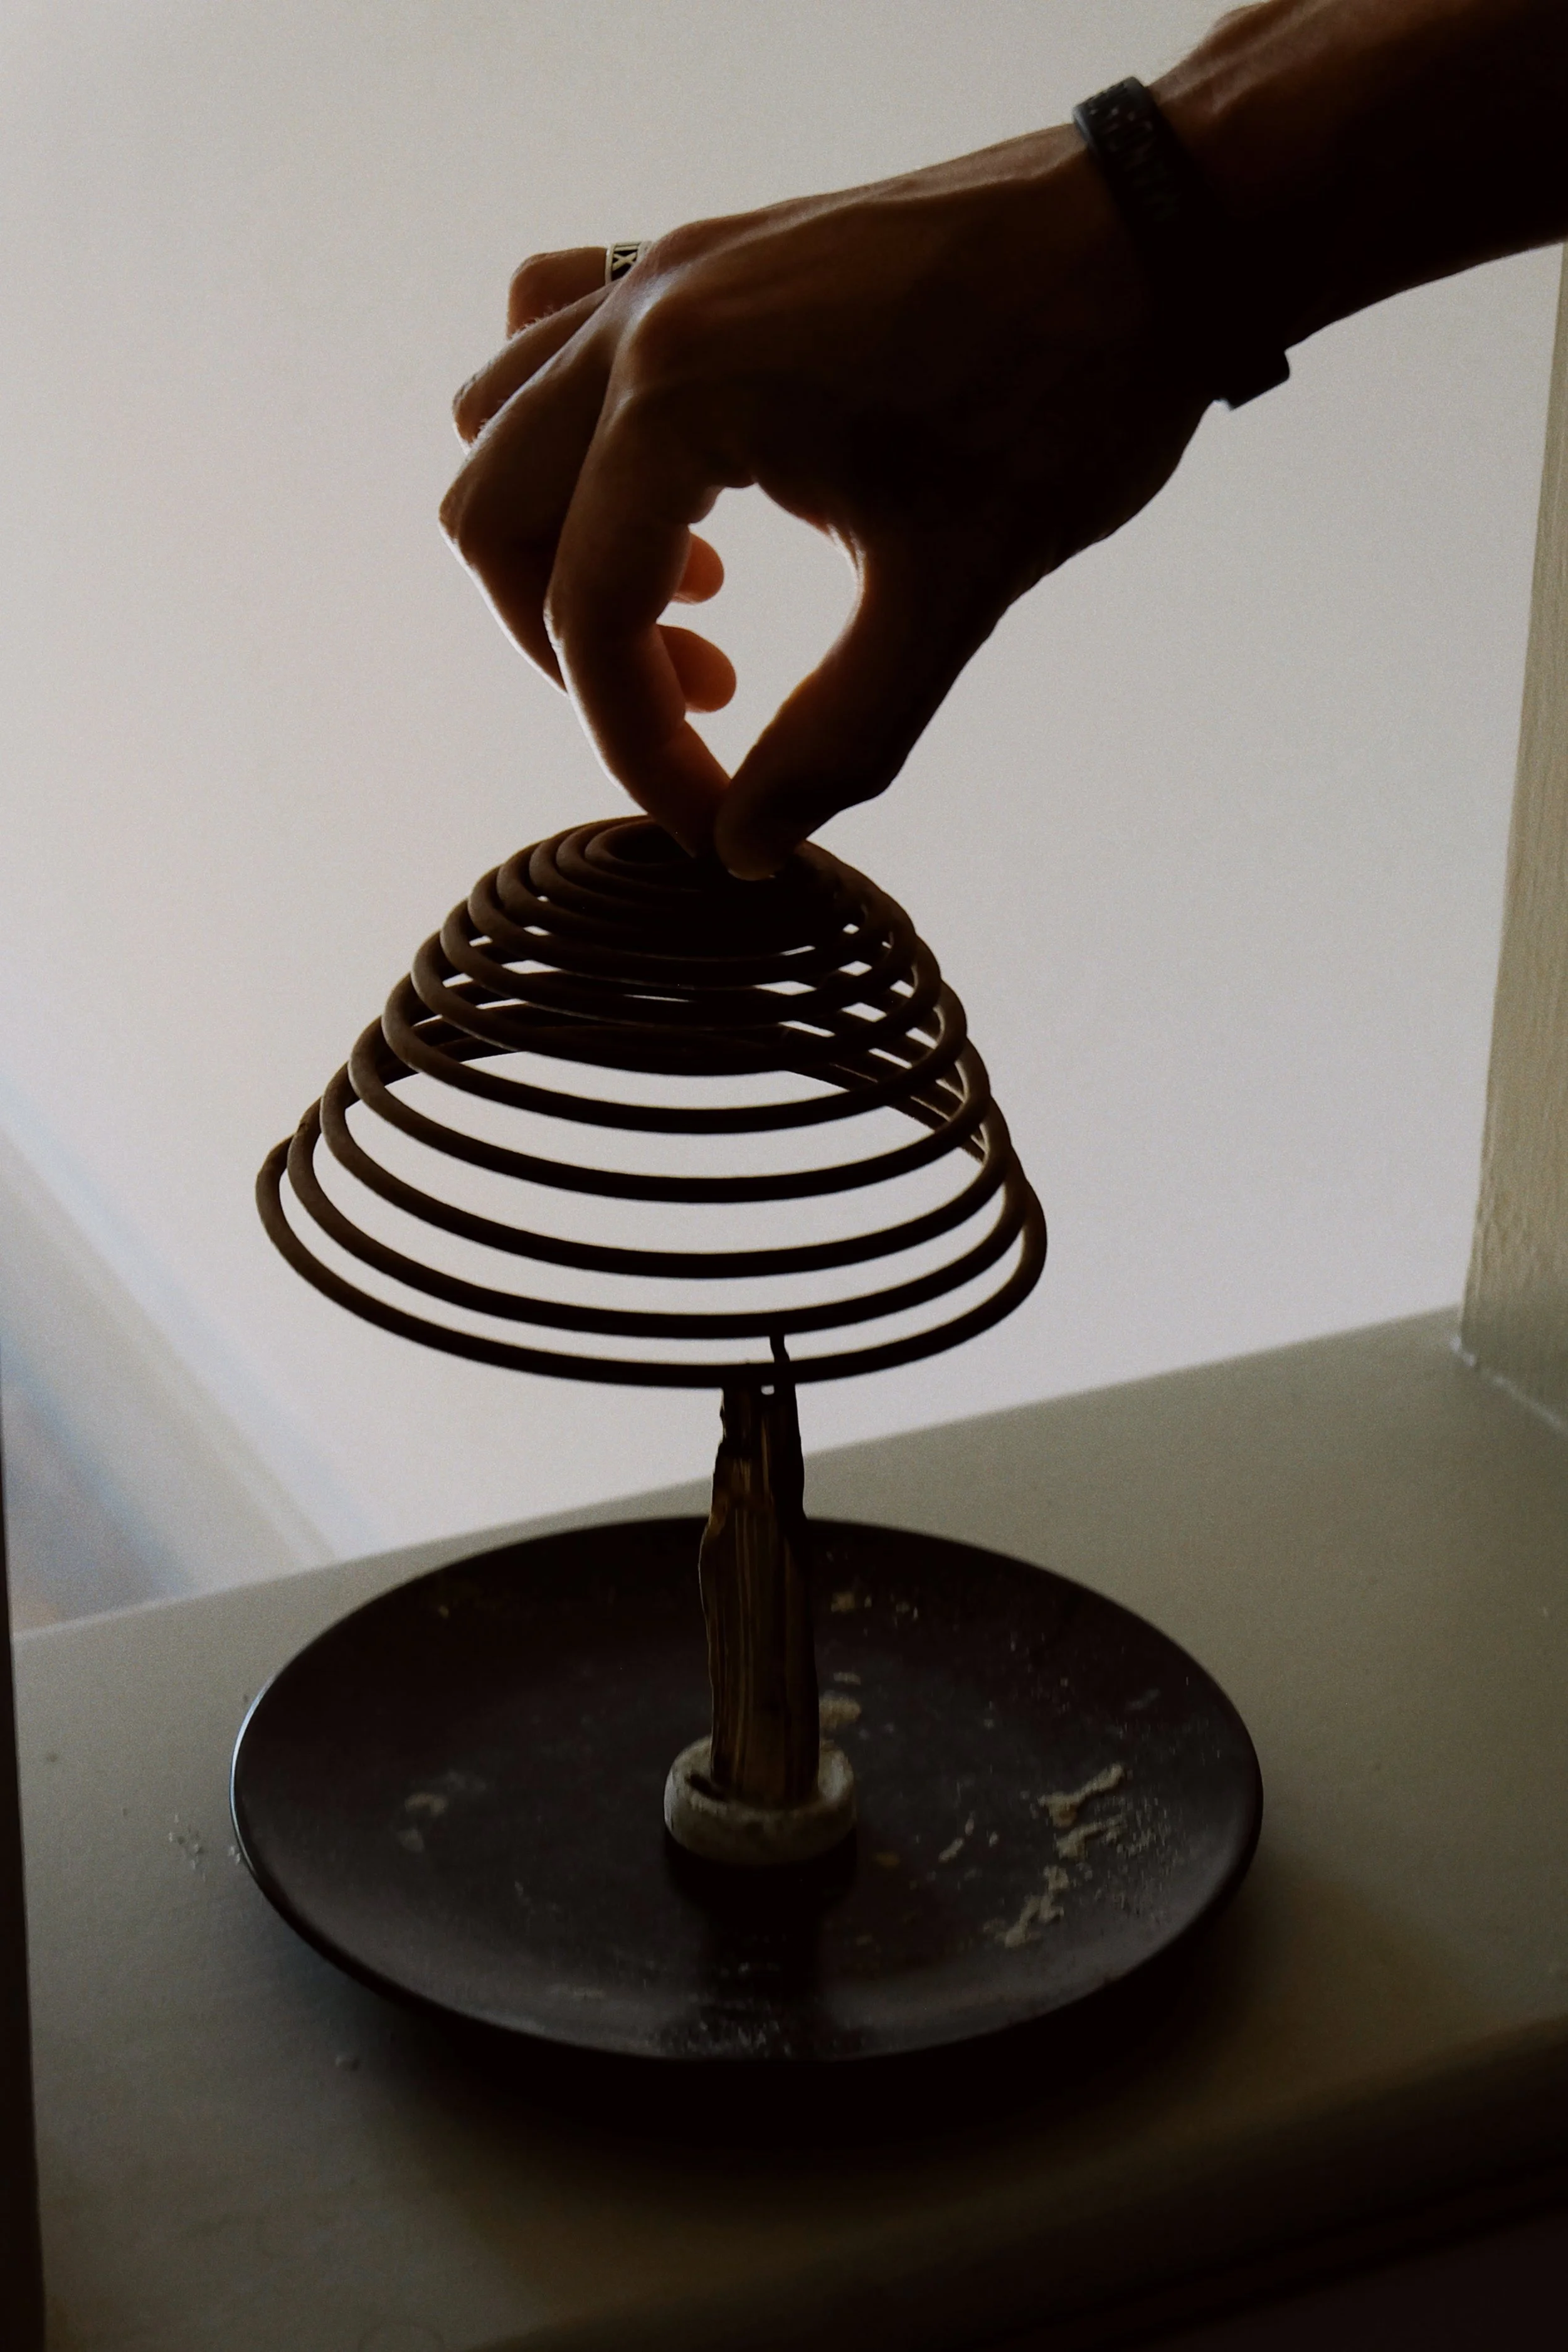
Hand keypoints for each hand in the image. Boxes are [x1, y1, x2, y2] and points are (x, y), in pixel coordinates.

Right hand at [440, 128, 1206, 873]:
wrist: (1156, 235)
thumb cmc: (1072, 393)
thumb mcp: (954, 591)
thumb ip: (839, 736)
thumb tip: (747, 847)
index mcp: (684, 391)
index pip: (589, 610)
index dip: (636, 746)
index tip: (711, 821)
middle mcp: (643, 316)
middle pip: (494, 518)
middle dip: (571, 650)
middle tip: (700, 705)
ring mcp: (665, 271)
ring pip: (501, 425)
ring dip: (561, 538)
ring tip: (698, 601)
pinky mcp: (704, 258)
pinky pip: (557, 336)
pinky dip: (580, 439)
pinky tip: (691, 499)